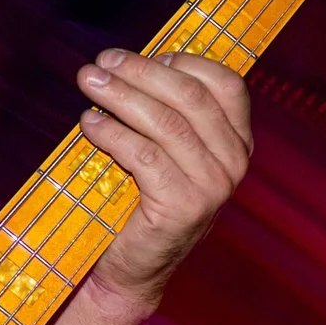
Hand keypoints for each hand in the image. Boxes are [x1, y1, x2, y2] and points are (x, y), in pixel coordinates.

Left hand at [73, 48, 251, 308]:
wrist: (131, 268)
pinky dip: (112, 133)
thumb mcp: (161, 150)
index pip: (225, 84)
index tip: (139, 55)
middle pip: (190, 97)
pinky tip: (88, 123)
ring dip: (121, 96)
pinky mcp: (184, 206)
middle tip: (101, 63)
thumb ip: (161, 112)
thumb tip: (127, 63)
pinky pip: (144, 155)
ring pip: (166, 123)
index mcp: (237, 140)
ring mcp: (213, 186)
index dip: (182, 61)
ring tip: (89, 83)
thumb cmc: (139, 201)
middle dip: (141, 72)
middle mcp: (234, 161)